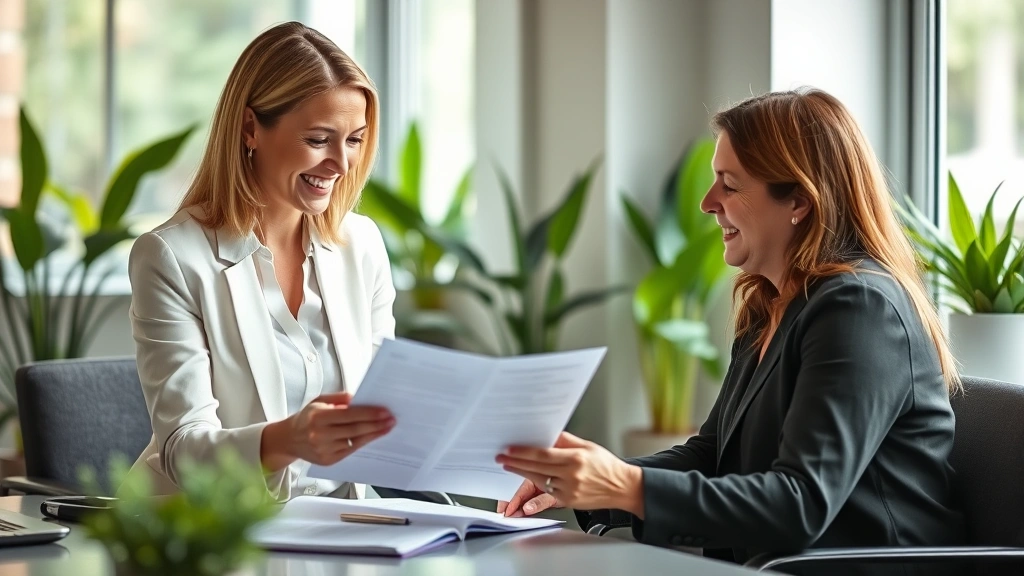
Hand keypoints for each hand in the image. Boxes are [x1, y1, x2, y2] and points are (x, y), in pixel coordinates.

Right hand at [261, 392, 393, 469]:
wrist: (289, 439)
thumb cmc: (306, 418)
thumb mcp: (319, 401)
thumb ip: (340, 398)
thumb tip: (360, 399)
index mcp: (318, 417)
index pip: (349, 415)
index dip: (369, 413)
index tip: (384, 411)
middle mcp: (320, 435)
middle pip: (355, 430)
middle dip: (376, 424)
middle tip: (391, 420)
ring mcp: (324, 450)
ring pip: (355, 442)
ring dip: (373, 435)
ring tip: (386, 428)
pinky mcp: (328, 461)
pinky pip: (351, 451)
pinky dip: (363, 443)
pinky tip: (372, 437)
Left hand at [495, 432, 644, 517]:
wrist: (622, 487)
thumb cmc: (607, 466)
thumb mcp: (588, 446)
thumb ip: (565, 440)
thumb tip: (546, 433)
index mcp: (576, 459)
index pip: (543, 455)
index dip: (523, 452)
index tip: (509, 449)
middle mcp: (572, 476)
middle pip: (536, 468)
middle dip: (516, 462)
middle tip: (501, 457)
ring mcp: (569, 490)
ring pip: (538, 481)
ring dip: (522, 473)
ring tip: (509, 465)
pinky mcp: (569, 501)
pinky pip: (547, 492)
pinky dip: (536, 483)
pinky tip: (527, 476)